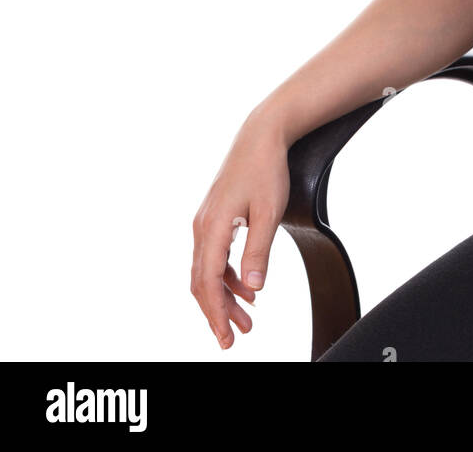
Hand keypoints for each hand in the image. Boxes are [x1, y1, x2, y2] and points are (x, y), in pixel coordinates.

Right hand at [190, 117, 291, 350]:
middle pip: (202, 281)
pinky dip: (228, 275)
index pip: (207, 282)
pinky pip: (215, 255)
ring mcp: (206, 221)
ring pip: (208, 270)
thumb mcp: (269, 212)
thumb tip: (254, 287)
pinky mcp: (215, 216)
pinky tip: (247, 287)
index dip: (215, 314)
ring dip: (225, 296)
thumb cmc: (266, 169)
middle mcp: (203, 226)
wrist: (262, 135)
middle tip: (233, 338)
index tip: (226, 338)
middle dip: (217, 312)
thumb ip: (259, 250)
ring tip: (246, 319)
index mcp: (213, 227)